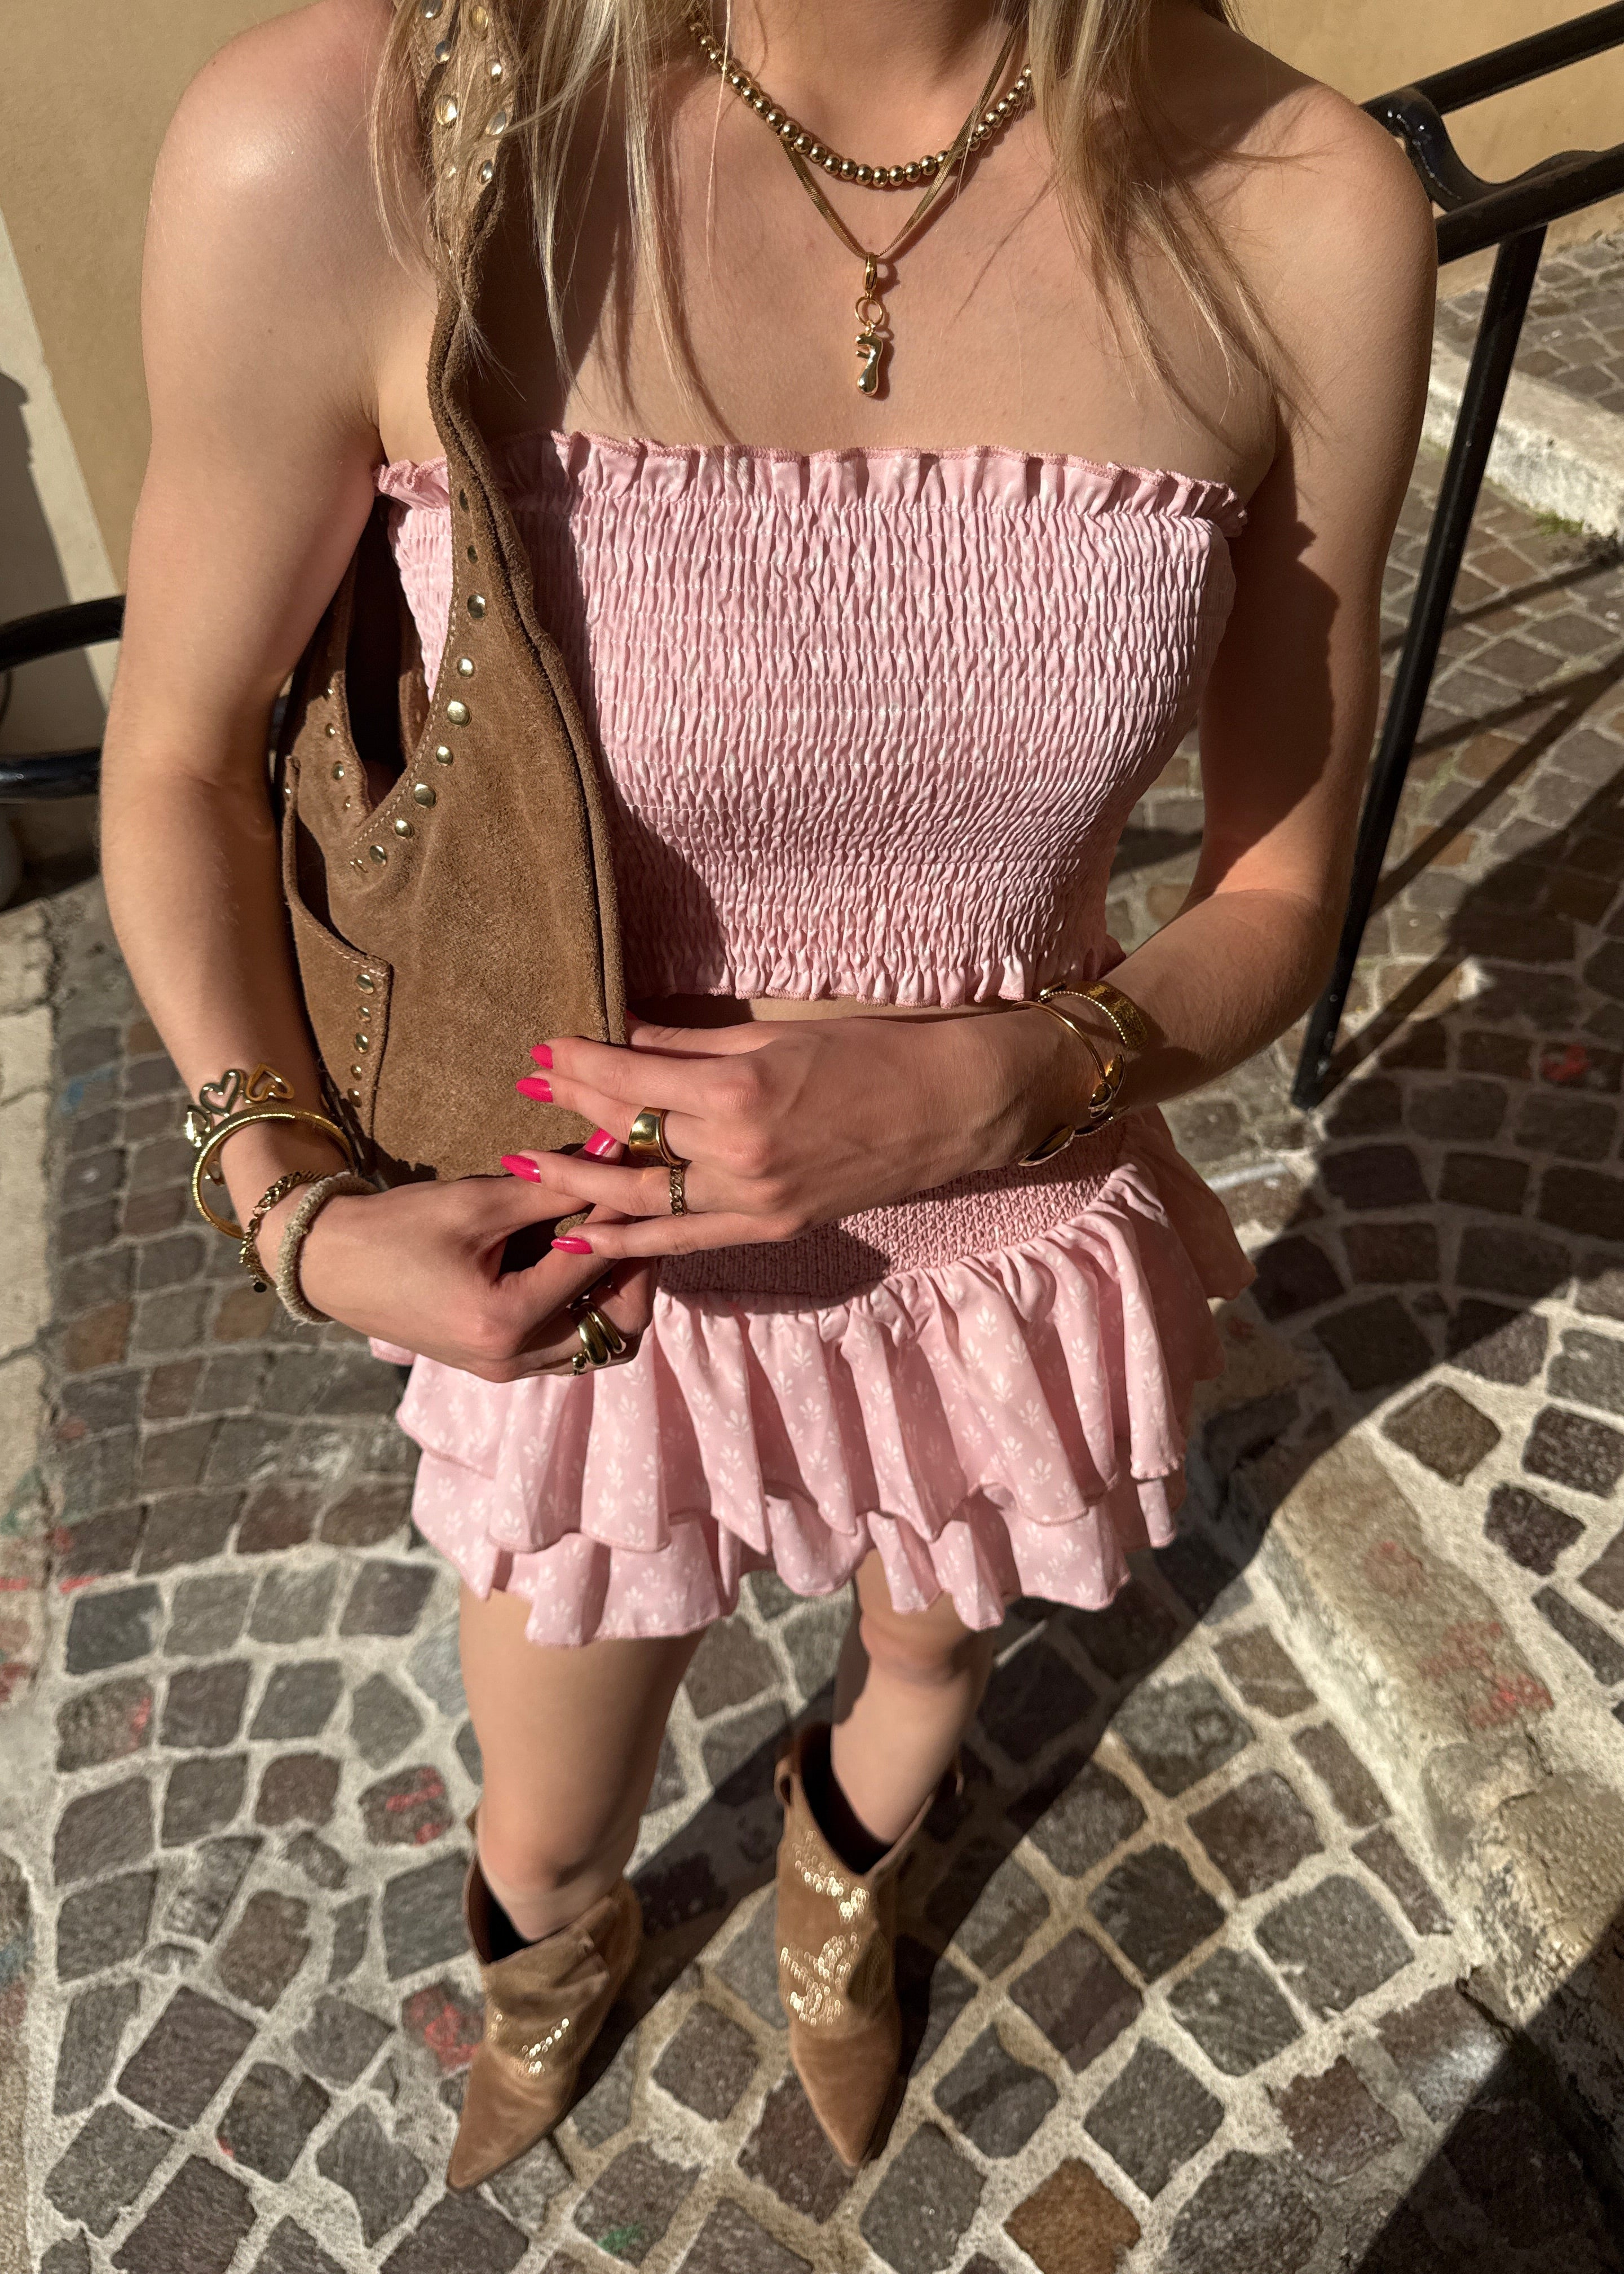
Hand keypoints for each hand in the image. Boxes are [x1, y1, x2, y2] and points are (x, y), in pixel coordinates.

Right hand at [267, 1162, 656, 1382]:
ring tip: (625, 1238)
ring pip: (601, 1344)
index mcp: (505, 1323)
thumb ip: (552, 1185)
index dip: (624, 1216)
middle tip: (648, 1218)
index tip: (643, 1175)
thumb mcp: (477, 1202)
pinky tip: (592, 1262)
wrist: (331, 1264)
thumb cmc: (395, 1228)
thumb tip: (613, 1149)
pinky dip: (593, 1308)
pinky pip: (572, 1345)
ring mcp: (507, 1370)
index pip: (594, 1266)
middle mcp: (513, 1360)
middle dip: (640, 1271)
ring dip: (622, 1294)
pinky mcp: (501, 1364)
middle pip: (618, 1328)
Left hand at [506, 1005, 1089, 1261]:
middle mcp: (735, 1153)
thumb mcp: (779, 1033)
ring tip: (522, 1163)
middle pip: (626, 1134)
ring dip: (576, 1181)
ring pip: (642, 1197)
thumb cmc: (876, 1053)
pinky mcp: (769, 1228)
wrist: (955, 1108)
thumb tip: (627, 1034)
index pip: (631, 1077)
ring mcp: (752, 1200)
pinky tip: (584, 1236)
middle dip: (567, 1110)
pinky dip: (630, 1240)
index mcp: (738, 1090)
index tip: (540, 1048)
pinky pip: (684, 1239)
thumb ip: (693, 1042)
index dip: (578, 1062)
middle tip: (521, 1089)